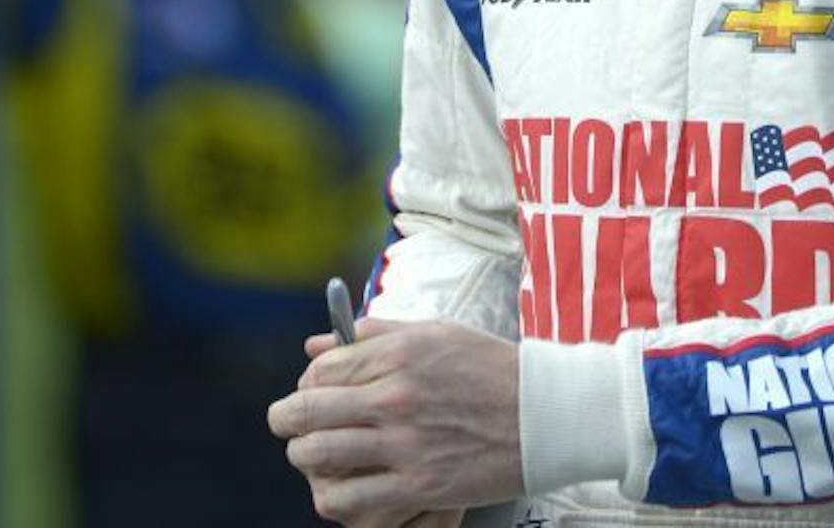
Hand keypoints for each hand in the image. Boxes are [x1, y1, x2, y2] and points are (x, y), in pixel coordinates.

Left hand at [268, 319, 521, 527]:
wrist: (547, 414)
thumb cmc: (491, 369)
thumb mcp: (435, 334)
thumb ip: (374, 335)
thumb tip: (319, 343)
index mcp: (397, 355)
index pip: (320, 371)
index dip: (306, 382)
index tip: (311, 390)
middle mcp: (394, 398)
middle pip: (307, 411)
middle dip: (287, 420)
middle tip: (288, 425)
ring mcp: (405, 445)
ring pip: (319, 457)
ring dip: (304, 458)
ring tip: (310, 458)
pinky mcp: (420, 486)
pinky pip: (352, 500)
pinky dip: (334, 499)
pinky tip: (339, 491)